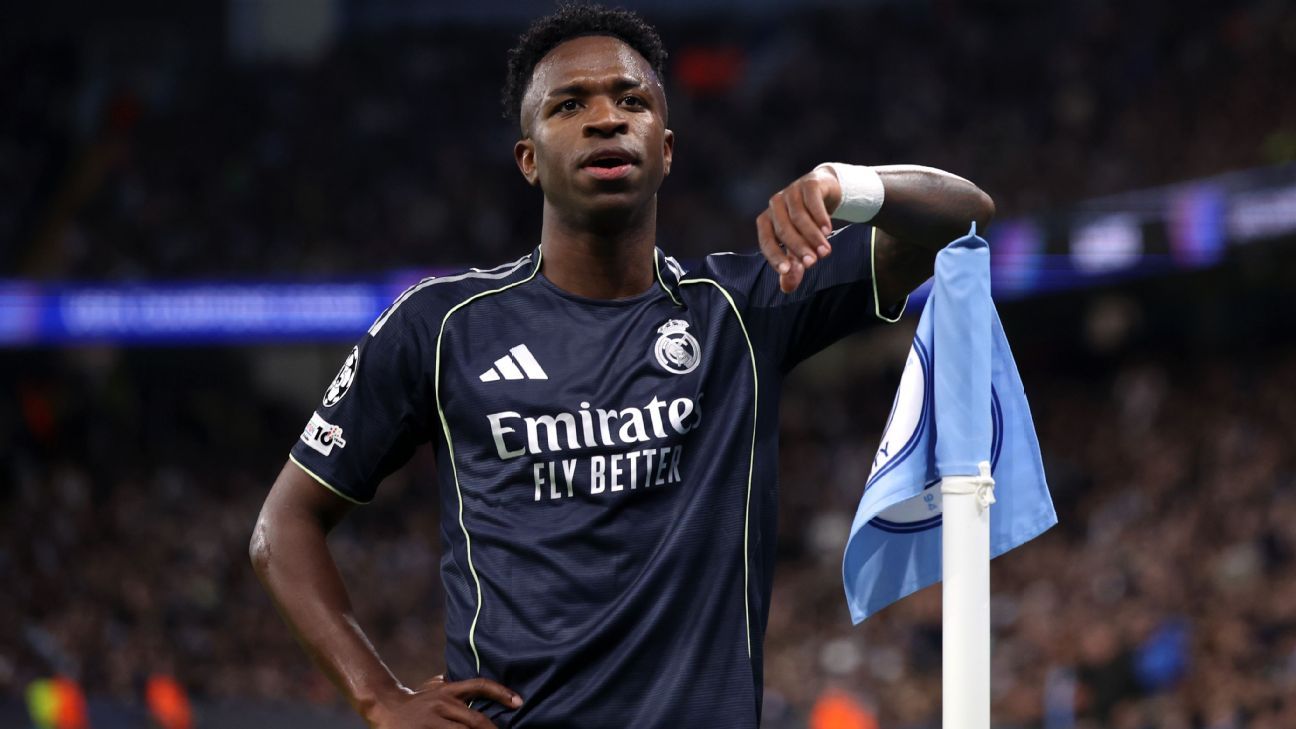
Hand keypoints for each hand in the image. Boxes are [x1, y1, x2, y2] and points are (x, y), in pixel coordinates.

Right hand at [365, 675, 522, 728]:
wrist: (385, 708)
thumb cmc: (417, 701)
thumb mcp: (435, 688)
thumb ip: (454, 688)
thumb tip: (481, 690)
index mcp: (448, 690)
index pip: (479, 686)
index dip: (501, 692)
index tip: (519, 702)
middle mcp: (442, 704)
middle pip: (475, 720)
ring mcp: (432, 722)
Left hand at [756, 166, 842, 292]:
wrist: (825, 191)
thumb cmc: (807, 222)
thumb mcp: (801, 245)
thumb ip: (794, 266)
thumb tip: (786, 289)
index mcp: (767, 221)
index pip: (766, 241)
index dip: (775, 257)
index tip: (787, 271)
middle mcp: (775, 205)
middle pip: (784, 230)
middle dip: (799, 248)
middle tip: (814, 263)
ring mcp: (791, 192)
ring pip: (799, 217)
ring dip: (812, 236)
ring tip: (825, 251)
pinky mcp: (809, 183)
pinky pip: (812, 201)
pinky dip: (820, 216)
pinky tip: (828, 230)